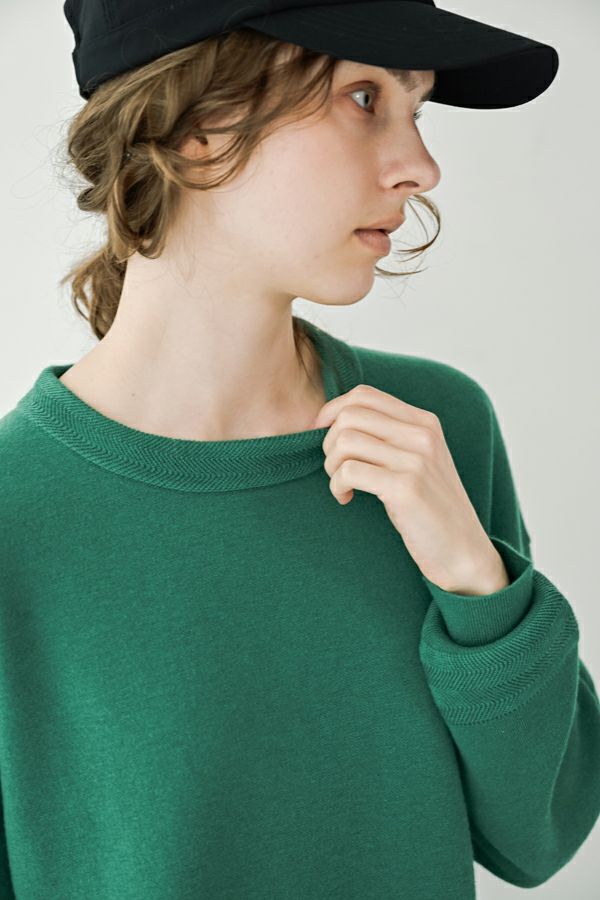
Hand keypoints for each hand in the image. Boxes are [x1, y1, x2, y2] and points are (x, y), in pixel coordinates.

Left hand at [313, 384, 508, 594]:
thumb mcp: (416, 461)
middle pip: (349, 414)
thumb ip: (388, 437)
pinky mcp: (406, 488)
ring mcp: (416, 460)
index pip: (364, 395)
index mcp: (424, 422)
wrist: (462, 551)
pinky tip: (346, 498)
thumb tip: (332, 421)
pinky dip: (337, 485)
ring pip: (345, 440)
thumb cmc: (429, 509)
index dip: (332, 412)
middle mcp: (422, 435)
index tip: (323, 437)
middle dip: (328, 442)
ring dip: (331, 465)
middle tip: (336, 468)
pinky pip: (349, 471)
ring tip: (342, 485)